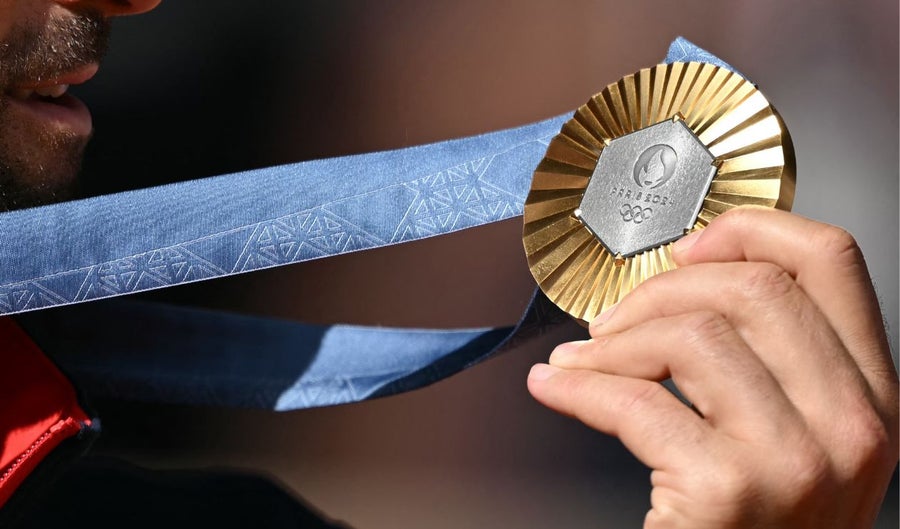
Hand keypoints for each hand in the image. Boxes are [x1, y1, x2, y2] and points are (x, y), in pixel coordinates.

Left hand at [527, 207, 898, 527]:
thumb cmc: (759, 522)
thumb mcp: (799, 435)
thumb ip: (774, 360)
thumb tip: (690, 276)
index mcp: (871, 395)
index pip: (831, 261)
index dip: (750, 231)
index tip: (688, 248)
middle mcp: (851, 425)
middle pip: (753, 287)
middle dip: (659, 290)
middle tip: (612, 322)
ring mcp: (796, 460)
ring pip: (692, 334)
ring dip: (612, 343)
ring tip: (581, 361)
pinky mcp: (729, 492)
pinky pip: (637, 402)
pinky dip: (579, 388)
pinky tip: (557, 388)